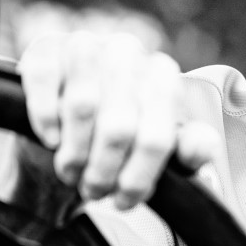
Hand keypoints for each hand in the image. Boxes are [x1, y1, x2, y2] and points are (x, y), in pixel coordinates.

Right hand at [19, 31, 219, 208]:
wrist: (70, 118)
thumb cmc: (121, 136)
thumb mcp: (161, 146)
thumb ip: (190, 149)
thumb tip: (201, 149)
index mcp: (162, 76)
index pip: (157, 138)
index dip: (138, 178)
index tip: (124, 200)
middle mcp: (128, 52)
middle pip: (119, 128)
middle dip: (103, 171)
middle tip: (94, 190)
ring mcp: (86, 45)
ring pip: (82, 107)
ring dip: (73, 153)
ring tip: (71, 171)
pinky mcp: (46, 47)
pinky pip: (45, 82)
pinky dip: (45, 118)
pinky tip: (50, 139)